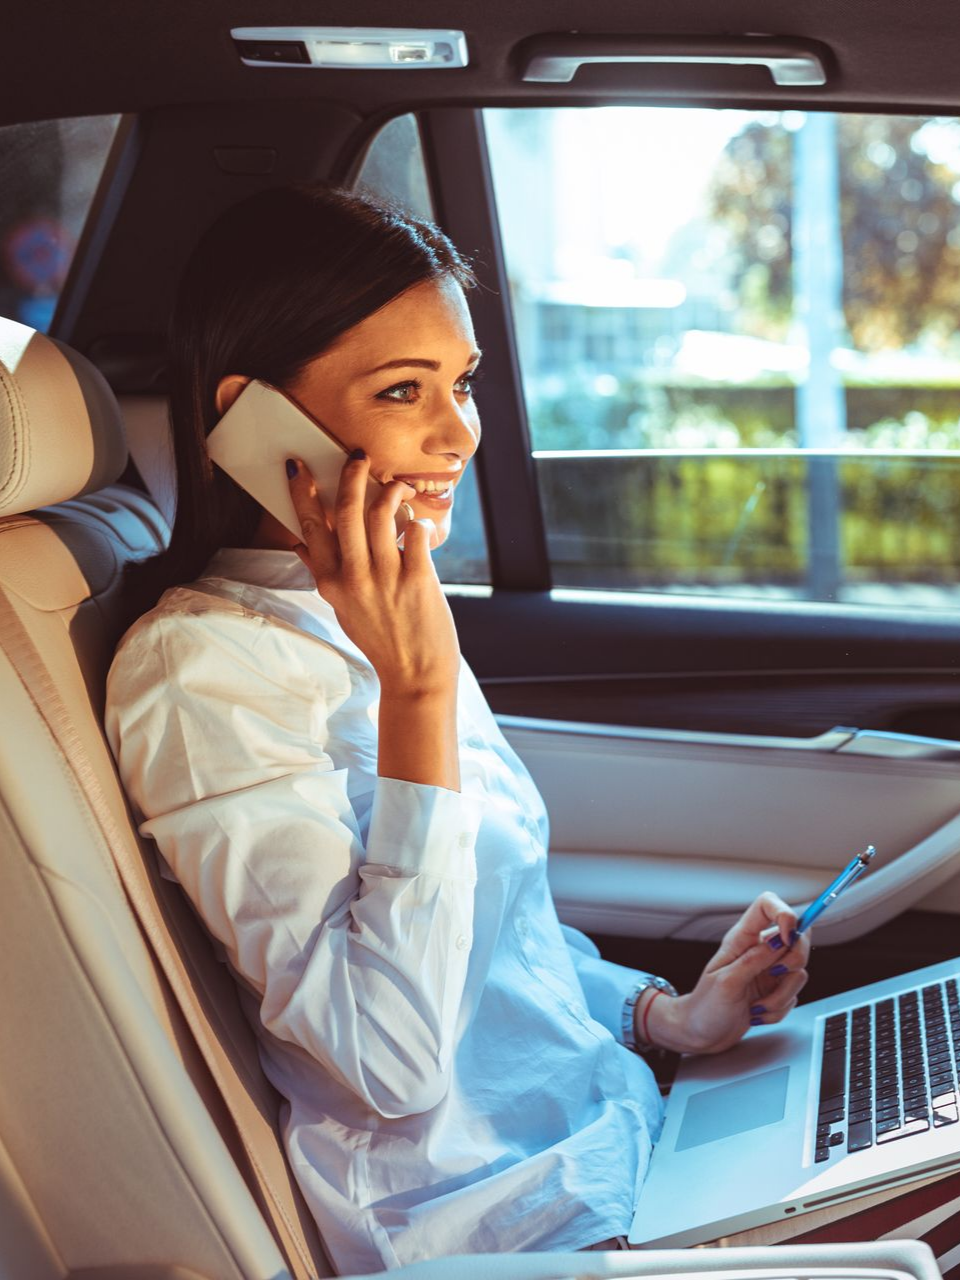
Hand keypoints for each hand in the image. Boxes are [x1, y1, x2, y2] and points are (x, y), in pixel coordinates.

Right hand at [287, 452, 459, 697]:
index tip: (296, 466)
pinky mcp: (417, 579)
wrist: (414, 675)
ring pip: (380, 514)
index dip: (301, 493)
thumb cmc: (380, 640)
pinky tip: (420, 525)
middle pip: (345, 512)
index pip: (309, 528)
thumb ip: (324, 575)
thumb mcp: (342, 609)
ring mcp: (385, 578)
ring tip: (397, 484)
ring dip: (389, 490)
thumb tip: (300, 546)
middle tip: (357, 456)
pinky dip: (418, 522)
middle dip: (349, 476)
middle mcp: (353, 578)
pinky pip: (414, 532)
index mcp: (330, 583)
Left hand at [642, 891, 810, 1054]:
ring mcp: (769, 970)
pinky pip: (795, 994)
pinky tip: (759, 1014)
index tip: (787, 937)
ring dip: (783, 995)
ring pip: (799, 971)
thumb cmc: (705, 1007)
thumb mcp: (727, 982)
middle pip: (797, 937)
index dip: (785, 913)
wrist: (701, 1033)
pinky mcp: (776, 990)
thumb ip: (754, 960)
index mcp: (742, 938)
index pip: (768, 904)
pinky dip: (781, 1008)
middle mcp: (758, 950)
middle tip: (774, 977)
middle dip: (794, 960)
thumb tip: (780, 942)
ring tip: (758, 1006)